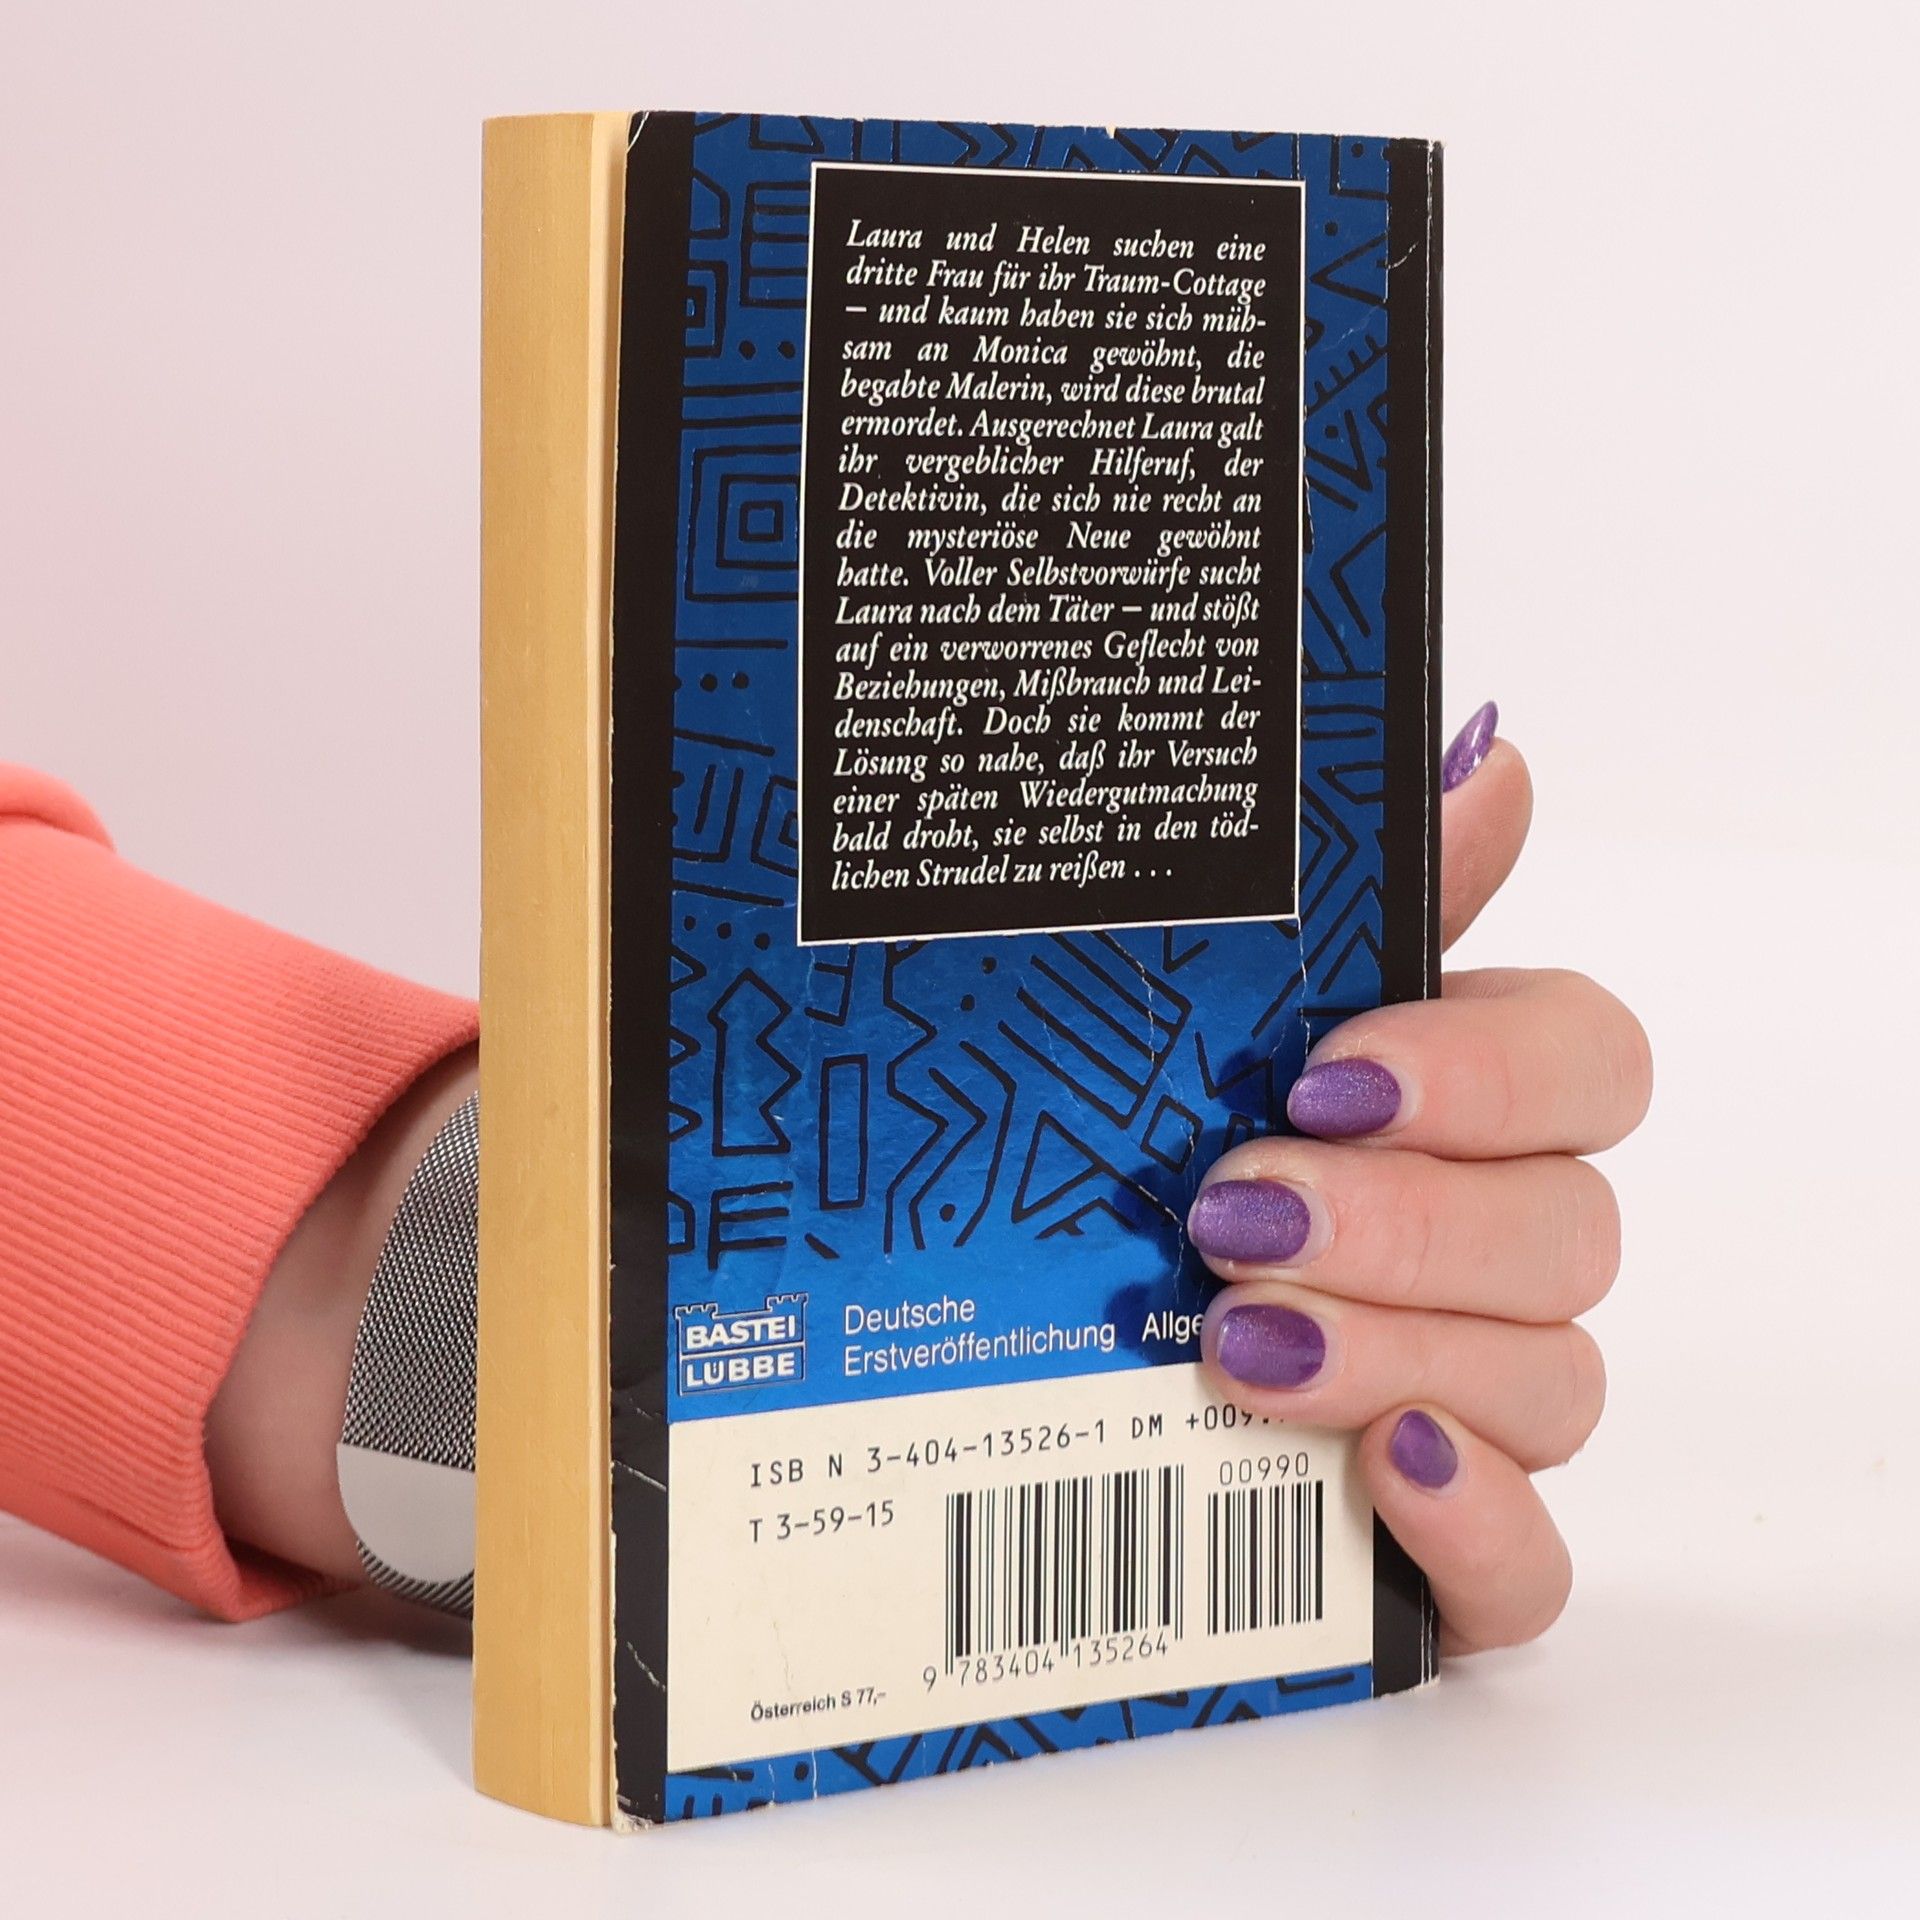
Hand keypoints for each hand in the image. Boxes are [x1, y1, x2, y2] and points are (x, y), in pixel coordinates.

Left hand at [1192, 705, 1651, 1654]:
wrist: (983, 1354)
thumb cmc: (1119, 1154)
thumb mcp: (1206, 1014)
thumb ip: (1351, 893)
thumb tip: (1484, 747)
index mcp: (1453, 1105)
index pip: (1587, 1064)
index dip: (1489, 1072)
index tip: (1331, 1070)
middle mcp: (1489, 1248)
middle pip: (1572, 1232)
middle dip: (1409, 1223)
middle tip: (1240, 1217)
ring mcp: (1478, 1400)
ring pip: (1554, 1387)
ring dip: (1403, 1354)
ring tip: (1236, 1344)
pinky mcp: (1442, 1545)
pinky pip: (1536, 1571)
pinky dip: (1480, 1528)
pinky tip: (1386, 1467)